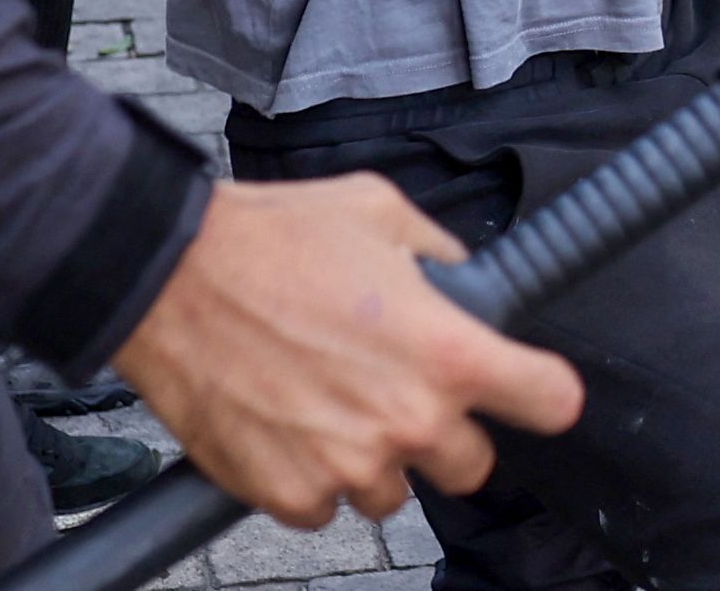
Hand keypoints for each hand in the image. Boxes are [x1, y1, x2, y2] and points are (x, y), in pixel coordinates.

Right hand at [116, 176, 581, 525]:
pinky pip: (324, 507)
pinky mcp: (288, 495)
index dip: (542, 393)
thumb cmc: (272, 239)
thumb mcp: (381, 212)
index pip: (550, 402)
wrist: (169, 278)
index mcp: (448, 352)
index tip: (527, 389)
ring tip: (331, 399)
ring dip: (375, 457)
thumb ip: (438, 255)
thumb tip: (459, 278)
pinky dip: (312, 476)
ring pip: (394, 492)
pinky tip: (289, 422)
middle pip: (472, 466)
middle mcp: (408, 420)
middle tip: (402, 389)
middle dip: (446, 431)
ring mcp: (348, 466)